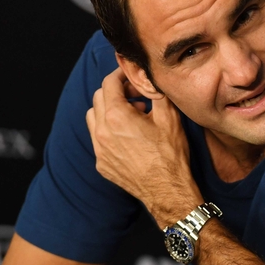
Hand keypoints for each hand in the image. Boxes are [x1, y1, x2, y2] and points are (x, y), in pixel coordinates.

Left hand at [85, 67, 200, 225]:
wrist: (167, 189)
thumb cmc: (171, 155)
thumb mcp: (170, 118)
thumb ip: (156, 92)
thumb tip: (150, 78)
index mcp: (117, 116)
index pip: (109, 83)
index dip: (120, 75)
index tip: (130, 75)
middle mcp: (102, 131)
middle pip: (98, 98)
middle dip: (115, 91)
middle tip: (135, 95)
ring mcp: (99, 149)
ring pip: (93, 117)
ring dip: (108, 110)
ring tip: (131, 116)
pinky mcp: (101, 164)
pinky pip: (98, 139)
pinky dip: (108, 130)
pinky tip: (128, 137)